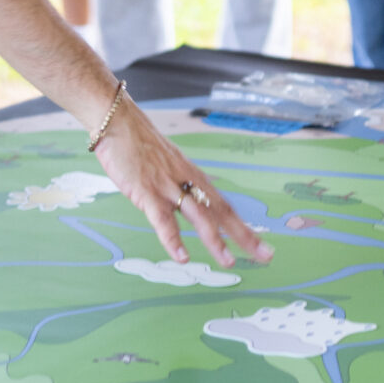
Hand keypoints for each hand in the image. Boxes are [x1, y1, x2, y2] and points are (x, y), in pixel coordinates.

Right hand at [93, 106, 272, 267]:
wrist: (119, 121)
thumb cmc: (139, 144)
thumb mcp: (168, 165)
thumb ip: (178, 184)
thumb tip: (185, 203)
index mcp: (194, 177)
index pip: (225, 207)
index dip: (244, 228)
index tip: (261, 247)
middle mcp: (187, 182)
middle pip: (221, 212)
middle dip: (244, 235)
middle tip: (264, 256)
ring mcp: (169, 187)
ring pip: (199, 216)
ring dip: (215, 240)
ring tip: (228, 261)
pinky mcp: (147, 192)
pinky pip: (163, 220)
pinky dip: (173, 240)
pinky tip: (182, 256)